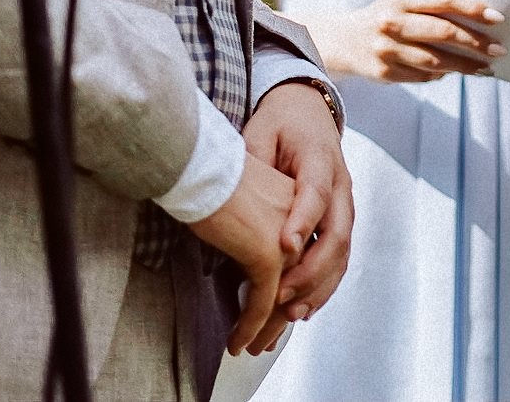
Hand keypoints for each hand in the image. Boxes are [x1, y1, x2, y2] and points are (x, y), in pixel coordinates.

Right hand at [188, 150, 298, 355]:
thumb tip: (246, 249)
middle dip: (285, 316)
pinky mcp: (268, 257)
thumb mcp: (247, 194)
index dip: (296, 288)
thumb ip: (257, 220)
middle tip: (269, 339)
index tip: (284, 310)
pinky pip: (263, 304)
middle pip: (301, 281)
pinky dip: (250, 327)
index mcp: (299, 204)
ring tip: (253, 346)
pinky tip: (238, 341)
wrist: (204, 163)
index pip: (304, 255)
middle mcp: (301, 224)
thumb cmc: (214, 171)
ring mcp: (289, 242)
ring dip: (268, 328)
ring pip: (285, 298)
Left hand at [244, 83, 352, 326]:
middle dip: (311, 270)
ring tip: (290, 315)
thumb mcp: (262, 131)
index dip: (303, 220)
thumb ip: (253, 159)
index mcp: (321, 159)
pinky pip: (337, 261)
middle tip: (281, 295)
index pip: (317, 192)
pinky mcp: (338, 223)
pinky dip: (322, 288)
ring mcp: (344, 207)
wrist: (307, 114)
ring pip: (341, 254)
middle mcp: (341, 186)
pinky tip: (301, 310)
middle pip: (337, 233)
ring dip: (318, 287)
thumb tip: (231, 186)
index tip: (285, 246)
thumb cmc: (281, 124)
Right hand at [302, 0, 504, 83]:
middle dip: (475, 42)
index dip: (472, 8)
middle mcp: (392, 22)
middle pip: (443, 32)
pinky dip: (442, 75)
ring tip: (486, 68)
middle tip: (499, 50)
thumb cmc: (388, 16)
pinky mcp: (385, 72)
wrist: (345, 40)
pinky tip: (456, 72)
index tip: (497, 18)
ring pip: (436, 60)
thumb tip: (480, 18)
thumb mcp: (404, 0)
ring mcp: (386, 49)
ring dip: (465, 66)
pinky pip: (423, 76)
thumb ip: (434, 5)